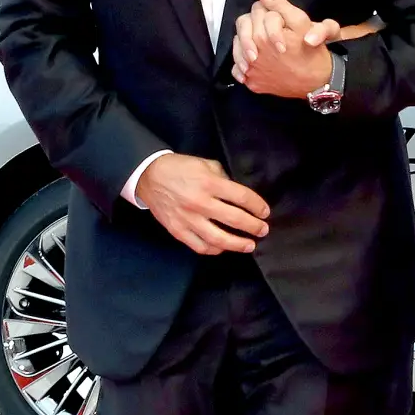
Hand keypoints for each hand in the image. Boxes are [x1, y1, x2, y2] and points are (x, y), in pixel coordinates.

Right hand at [136, 152, 269, 254]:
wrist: (149, 176)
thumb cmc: (180, 168)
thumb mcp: (206, 164)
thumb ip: (223, 178)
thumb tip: (238, 195)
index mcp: (209, 183)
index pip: (242, 197)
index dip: (257, 206)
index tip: (265, 212)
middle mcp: (200, 202)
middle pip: (234, 219)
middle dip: (253, 226)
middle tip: (263, 230)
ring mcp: (188, 219)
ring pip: (218, 238)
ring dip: (238, 244)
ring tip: (250, 245)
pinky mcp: (177, 231)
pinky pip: (199, 246)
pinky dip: (214, 250)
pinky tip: (224, 248)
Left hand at [231, 0, 333, 98]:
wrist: (317, 81)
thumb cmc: (310, 50)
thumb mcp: (299, 21)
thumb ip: (277, 3)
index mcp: (261, 36)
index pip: (255, 11)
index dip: (269, 11)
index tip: (281, 19)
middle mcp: (251, 54)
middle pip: (243, 26)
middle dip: (257, 24)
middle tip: (273, 29)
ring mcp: (250, 70)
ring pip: (238, 45)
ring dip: (247, 41)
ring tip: (264, 43)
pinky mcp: (252, 83)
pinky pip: (236, 69)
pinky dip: (243, 63)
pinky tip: (257, 61)